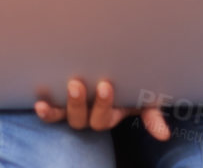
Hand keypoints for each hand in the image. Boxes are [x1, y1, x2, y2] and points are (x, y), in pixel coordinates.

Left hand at [34, 78, 169, 140]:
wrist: (114, 67)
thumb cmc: (131, 81)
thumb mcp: (145, 97)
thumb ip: (152, 114)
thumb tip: (163, 135)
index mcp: (110, 113)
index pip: (105, 117)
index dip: (103, 105)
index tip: (105, 85)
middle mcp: (90, 114)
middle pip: (82, 120)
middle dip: (79, 103)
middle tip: (77, 84)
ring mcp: (72, 110)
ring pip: (64, 117)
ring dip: (57, 109)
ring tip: (55, 92)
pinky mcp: (58, 102)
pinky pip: (49, 112)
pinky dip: (45, 110)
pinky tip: (39, 102)